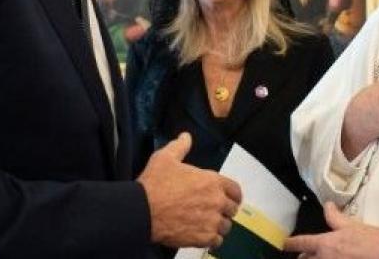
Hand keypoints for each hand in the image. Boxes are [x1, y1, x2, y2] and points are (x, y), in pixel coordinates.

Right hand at [137, 133, 241, 247]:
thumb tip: (186, 136)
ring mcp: (211, 221)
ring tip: (207, 224)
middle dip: (224, 210)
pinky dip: (212, 239)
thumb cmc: (155, 183)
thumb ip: (180, 146)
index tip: (227, 198)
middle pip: (232, 209)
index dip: (232, 195)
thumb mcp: (165, 158)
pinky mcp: (203, 237)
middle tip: (212, 211)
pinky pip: (217, 241)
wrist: (143, 210)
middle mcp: (216, 201)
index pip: (235, 190)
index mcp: (212, 181)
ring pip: (225, 226)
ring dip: (218, 225)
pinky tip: (202, 235)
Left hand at [284, 202, 378, 258]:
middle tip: (304, 254)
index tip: (285, 243)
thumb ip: (334, 217)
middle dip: (303, 257)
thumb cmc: (370, 239)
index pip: (301, 243)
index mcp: (325, 244)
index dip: (290, 243)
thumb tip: (328, 205)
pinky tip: (332, 258)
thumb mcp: (350, 225)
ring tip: (317, 256)